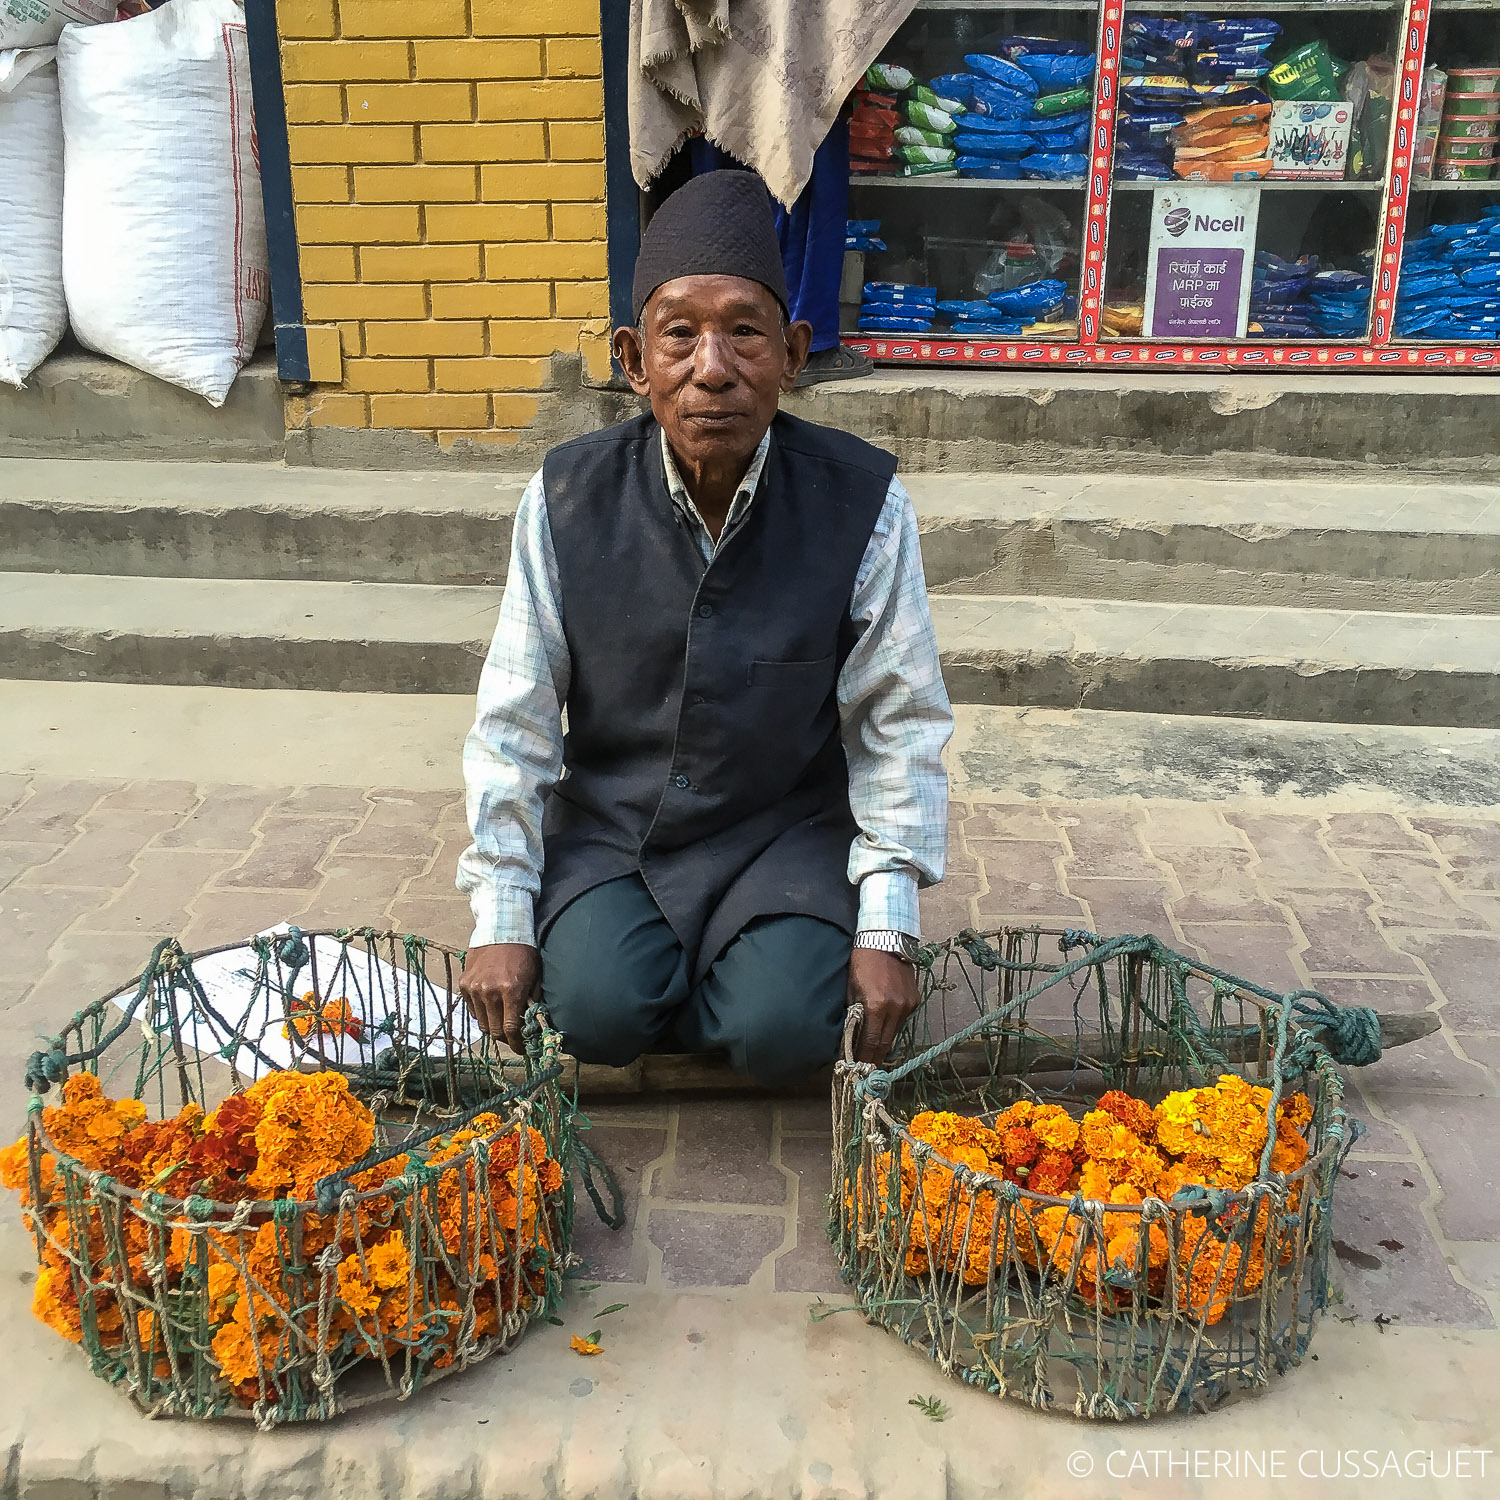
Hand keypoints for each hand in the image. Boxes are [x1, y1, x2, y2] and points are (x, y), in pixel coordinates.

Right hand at [458, 943, 539, 1053]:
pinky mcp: (464, 984)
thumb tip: (531, 1024)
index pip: (511, 1029)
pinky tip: (492, 1007)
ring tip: (502, 1022)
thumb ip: (531, 1001)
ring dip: (493, 1026)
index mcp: (511, 990)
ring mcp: (474, 988)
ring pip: (482, 1022)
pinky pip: (472, 1009)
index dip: (516, 1043)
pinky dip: (482, 1013)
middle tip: (513, 1038)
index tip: (521, 1048)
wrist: (501, 929)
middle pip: (494, 1030)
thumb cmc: (523, 952)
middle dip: (505, 1038)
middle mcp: (490, 992)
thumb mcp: (535, 976)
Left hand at [847, 948, 921, 1064]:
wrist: (885, 940)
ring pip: (895, 1033)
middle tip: (865, 1069)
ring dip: (884, 1042)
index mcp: (877, 1005)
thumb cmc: (862, 962)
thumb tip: (851, 1037)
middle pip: (886, 1043)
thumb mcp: (851, 989)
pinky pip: (902, 1020)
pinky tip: (884, 1028)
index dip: (865, 1059)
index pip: (872, 1042)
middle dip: (875, 1057)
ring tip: (872, 1052)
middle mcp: (896, 1008)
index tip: (859, 1071)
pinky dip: (892, 1026)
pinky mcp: (915, 1000)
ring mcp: (908, 1004)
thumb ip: (854, 1014)